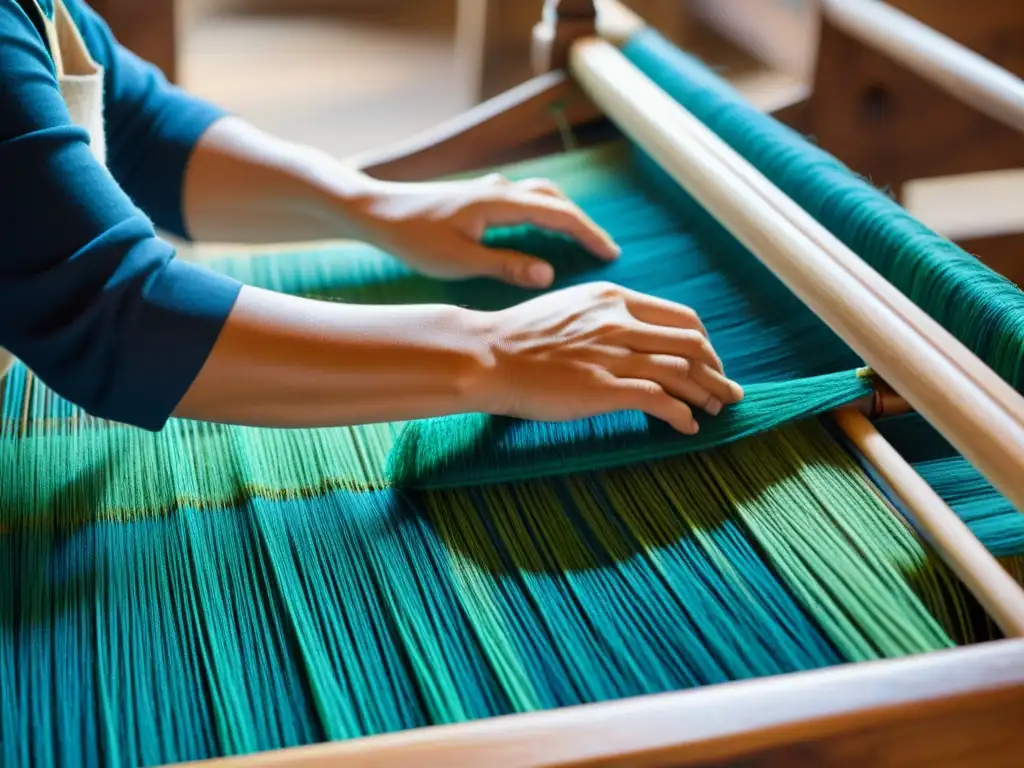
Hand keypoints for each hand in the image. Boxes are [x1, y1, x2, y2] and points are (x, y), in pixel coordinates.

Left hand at [356, 173, 619, 288]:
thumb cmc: (412, 239)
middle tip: (605, 251)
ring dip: (565, 216)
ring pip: (540, 196)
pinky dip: (545, 213)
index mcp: (499, 203)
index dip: (589, 235)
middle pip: (555, 201)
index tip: (611, 255)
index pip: (559, 215)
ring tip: (582, 241)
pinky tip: (542, 233)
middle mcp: (498, 190)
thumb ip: (506, 266)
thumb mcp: (459, 262)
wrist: (374, 211)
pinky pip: (524, 200)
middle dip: (584, 225)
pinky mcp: (478, 197)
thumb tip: (549, 274)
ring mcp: (488, 190)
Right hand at [470, 282, 743, 433]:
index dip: (704, 344)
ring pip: (682, 372)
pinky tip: (686, 428)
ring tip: (714, 411)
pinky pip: (659, 400)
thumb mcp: (569, 309)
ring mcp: (612, 354)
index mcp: (614, 299)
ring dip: (706, 395)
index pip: (680, 317)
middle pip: (691, 344)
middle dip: (716, 371)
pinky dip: (680, 415)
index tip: (709, 363)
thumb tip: (628, 334)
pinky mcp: (603, 387)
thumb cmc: (519, 338)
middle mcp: (619, 322)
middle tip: (727, 392)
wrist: (486, 355)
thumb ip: (602, 316)